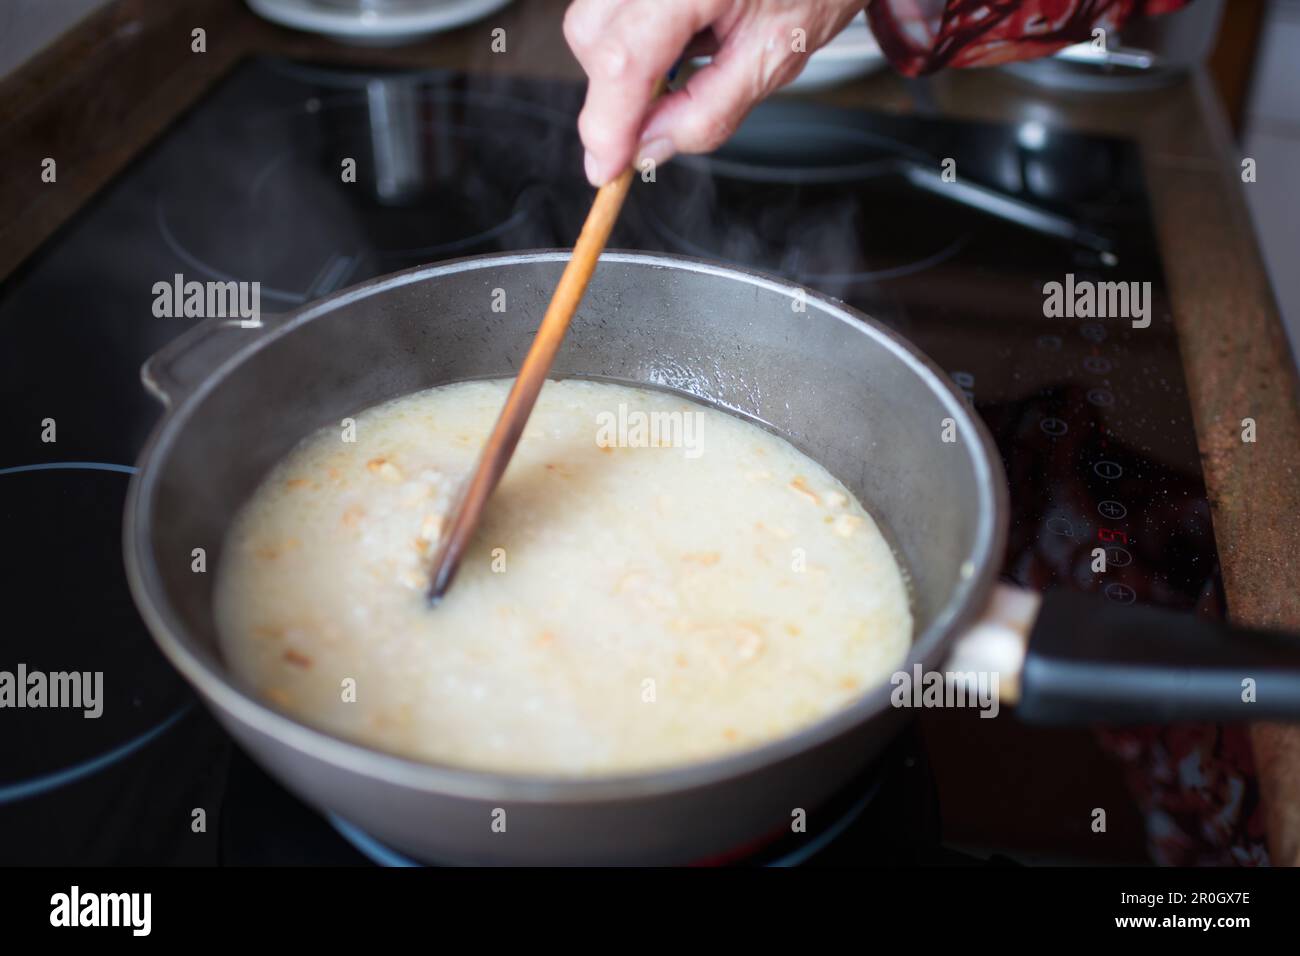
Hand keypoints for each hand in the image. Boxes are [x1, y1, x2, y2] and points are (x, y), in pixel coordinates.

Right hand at [564, 0, 866, 184]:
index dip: (606, 124)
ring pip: (593, 20)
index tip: (606, 168)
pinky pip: (610, 6)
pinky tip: (677, 36)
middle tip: (662, 114)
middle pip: (591, 36)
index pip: (623, 58)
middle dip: (614, 90)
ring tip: (686, 58)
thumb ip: (707, 112)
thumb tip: (648, 149)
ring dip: (624, 60)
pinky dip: (632, 35)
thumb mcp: (772, 59)